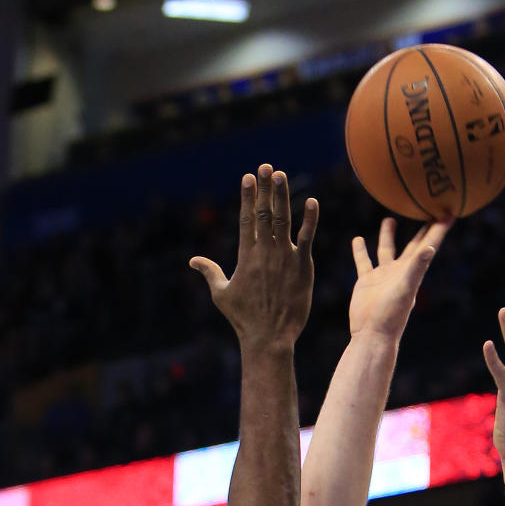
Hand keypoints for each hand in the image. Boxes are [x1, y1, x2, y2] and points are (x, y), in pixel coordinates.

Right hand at [190, 164, 317, 349]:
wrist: (269, 338)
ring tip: (281, 175)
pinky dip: (309, 219)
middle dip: (265, 189)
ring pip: (283, 220)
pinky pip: (307, 238)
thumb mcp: (222, 295)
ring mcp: (285, 258)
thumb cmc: (244, 319)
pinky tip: (312, 202)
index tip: (249, 177)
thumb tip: (192, 261)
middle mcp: (265, 253)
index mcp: (246, 257)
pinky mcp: (302, 266)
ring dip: (282, 196)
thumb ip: (210, 272)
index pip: (247, 219)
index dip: (248, 196)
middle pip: (264, 213)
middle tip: (266, 167)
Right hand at [349, 218, 449, 340]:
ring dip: (388, 235)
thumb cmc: (391, 315)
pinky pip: (364, 261)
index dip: (440, 228)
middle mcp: (400, 271)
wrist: (372, 334)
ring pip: (387, 249)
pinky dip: (361, 251)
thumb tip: (429, 248)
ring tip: (390, 218)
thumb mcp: (406, 288)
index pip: (430, 244)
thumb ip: (416, 268)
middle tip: (428, 209)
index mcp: (413, 270)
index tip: (450, 211)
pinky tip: (358, 239)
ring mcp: (383, 276)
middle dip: (422, 228)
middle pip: (414, 244)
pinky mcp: (367, 281)